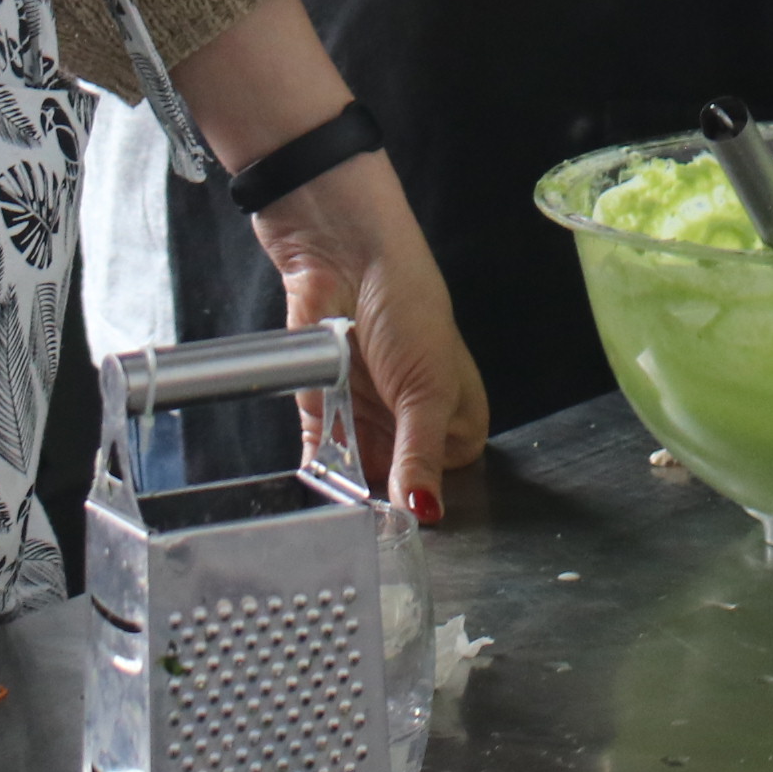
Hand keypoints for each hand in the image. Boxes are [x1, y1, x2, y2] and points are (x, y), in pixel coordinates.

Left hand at [252, 153, 489, 518]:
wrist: (340, 250)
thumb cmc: (406, 300)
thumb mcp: (428, 386)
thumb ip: (422, 455)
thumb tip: (426, 513)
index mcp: (457, 416)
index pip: (443, 483)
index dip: (423, 499)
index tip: (405, 521)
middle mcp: (411, 423)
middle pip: (397, 486)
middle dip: (381, 500)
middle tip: (371, 519)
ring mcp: (366, 420)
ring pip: (355, 481)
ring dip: (344, 493)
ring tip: (343, 506)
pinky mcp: (321, 414)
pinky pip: (317, 463)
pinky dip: (315, 478)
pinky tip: (317, 490)